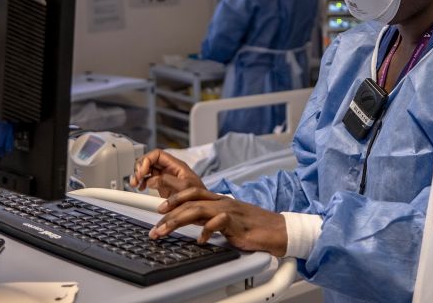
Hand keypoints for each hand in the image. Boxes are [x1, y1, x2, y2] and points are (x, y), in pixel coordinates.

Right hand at [130, 150, 203, 197]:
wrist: (202, 210)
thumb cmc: (199, 196)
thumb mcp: (184, 187)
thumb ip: (167, 182)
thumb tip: (151, 180)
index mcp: (176, 165)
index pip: (157, 154)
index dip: (147, 160)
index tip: (142, 172)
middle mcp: (169, 169)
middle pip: (149, 160)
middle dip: (140, 167)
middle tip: (136, 179)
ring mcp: (165, 177)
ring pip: (147, 169)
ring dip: (138, 175)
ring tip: (135, 184)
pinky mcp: (162, 186)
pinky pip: (147, 180)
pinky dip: (141, 182)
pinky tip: (140, 188)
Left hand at [151, 187, 287, 256]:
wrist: (277, 230)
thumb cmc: (252, 227)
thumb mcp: (226, 221)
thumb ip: (209, 219)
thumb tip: (191, 223)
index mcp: (218, 200)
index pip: (191, 193)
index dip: (173, 199)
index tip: (159, 211)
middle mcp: (221, 202)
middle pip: (189, 201)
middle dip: (169, 214)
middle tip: (155, 228)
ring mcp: (228, 210)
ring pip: (197, 209)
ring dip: (177, 221)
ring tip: (165, 232)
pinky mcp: (236, 222)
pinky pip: (217, 223)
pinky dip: (206, 231)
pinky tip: (200, 240)